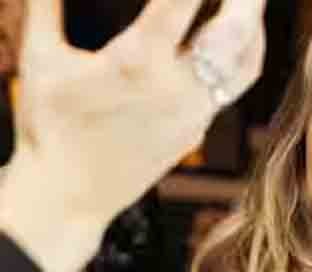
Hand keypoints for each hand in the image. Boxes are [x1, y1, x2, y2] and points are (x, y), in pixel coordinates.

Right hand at [0, 0, 266, 271]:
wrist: (70, 197)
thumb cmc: (50, 129)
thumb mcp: (41, 60)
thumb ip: (45, 8)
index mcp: (137, 63)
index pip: (180, 3)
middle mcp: (177, 88)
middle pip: (233, 32)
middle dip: (246, 0)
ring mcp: (195, 113)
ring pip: (245, 64)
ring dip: (255, 29)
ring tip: (252, 5)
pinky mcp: (198, 130)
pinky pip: (233, 88)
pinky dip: (242, 57)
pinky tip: (236, 42)